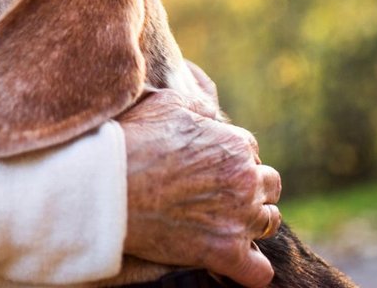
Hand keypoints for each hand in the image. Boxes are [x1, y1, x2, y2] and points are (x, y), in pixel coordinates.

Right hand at [118, 90, 281, 287]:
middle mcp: (245, 181)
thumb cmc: (131, 142)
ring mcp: (238, 219)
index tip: (207, 168)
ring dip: (252, 222)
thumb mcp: (166, 104)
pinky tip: (233, 261)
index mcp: (234, 145)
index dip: (229, 159)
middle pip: (269, 185)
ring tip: (224, 223)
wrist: (106, 186)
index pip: (249, 151)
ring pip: (269, 223)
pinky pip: (258, 271)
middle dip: (249, 188)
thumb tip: (210, 111)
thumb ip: (198, 106)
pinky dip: (250, 268)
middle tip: (217, 194)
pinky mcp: (224, 253)